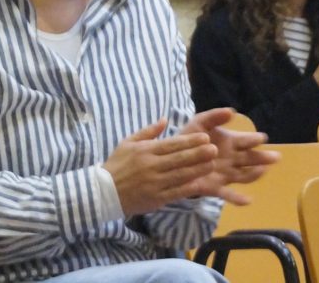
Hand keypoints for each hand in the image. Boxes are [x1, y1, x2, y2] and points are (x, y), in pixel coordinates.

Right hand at [103, 119, 218, 215]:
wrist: (103, 191)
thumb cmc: (117, 165)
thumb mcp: (127, 143)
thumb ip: (147, 132)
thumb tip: (165, 119)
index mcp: (144, 150)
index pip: (171, 144)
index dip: (190, 141)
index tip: (205, 137)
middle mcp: (151, 165)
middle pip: (179, 158)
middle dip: (199, 153)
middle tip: (214, 148)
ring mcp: (154, 183)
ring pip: (181, 175)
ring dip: (198, 169)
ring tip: (212, 164)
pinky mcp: (156, 198)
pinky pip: (176, 192)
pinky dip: (189, 187)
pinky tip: (201, 183)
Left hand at [179, 108, 279, 204]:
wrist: (174, 158)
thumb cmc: (190, 139)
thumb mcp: (199, 123)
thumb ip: (213, 116)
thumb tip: (232, 111)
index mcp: (230, 143)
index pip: (245, 141)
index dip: (253, 139)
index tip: (261, 138)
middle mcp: (232, 159)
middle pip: (250, 159)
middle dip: (263, 157)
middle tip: (275, 156)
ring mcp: (225, 174)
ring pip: (244, 176)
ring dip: (254, 174)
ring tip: (262, 171)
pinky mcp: (215, 187)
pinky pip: (228, 195)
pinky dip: (238, 199)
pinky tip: (248, 201)